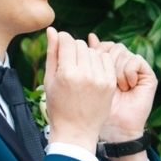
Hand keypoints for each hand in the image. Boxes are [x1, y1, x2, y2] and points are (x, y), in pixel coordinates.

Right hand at [43, 27, 116, 152]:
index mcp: (67, 74)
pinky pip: (106, 60)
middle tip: (70, 62)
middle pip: (81, 45)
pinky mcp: (110, 84)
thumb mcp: (50, 80)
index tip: (61, 48)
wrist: (76, 130)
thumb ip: (52, 53)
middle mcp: (86, 75)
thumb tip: (53, 30)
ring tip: (81, 69)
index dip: (62, 41)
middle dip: (74, 49)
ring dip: (87, 55)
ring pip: (94, 51)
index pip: (68, 40)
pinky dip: (99, 62)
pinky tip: (92, 72)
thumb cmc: (58, 106)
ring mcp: (100, 80)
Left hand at [85, 32, 157, 142]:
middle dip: (106, 61)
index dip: (95, 53)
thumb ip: (82, 58)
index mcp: (107, 65)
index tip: (91, 69)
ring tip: (117, 87)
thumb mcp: (84, 79)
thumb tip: (87, 34)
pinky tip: (127, 86)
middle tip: (105, 80)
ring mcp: (136, 70)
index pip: (102, 46)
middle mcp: (123, 65)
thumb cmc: (95, 108)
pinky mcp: (148, 76)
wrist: (114, 128)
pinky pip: (136, 60)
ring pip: (123, 52)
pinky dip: (129, 71)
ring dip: (117, 69)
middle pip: (113, 46)